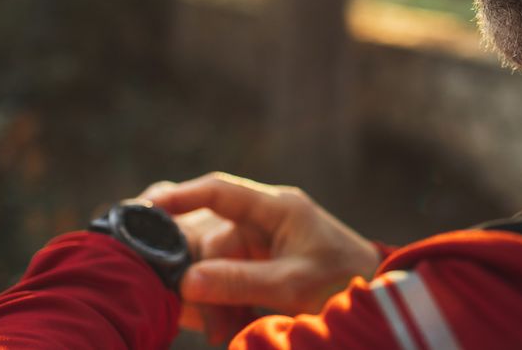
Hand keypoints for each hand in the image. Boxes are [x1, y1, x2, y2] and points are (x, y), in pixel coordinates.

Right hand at [141, 173, 380, 344]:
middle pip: (205, 240)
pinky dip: (216, 309)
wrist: (374, 304)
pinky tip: (222, 328)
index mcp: (276, 208)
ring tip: (222, 330)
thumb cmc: (344, 282)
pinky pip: (217, 285)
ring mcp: (253, 247)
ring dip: (208, 301)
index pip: (219, 191)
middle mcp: (259, 222)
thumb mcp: (294, 285)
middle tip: (204, 320)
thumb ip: (242, 281)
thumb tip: (187, 281)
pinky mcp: (250, 272)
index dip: (181, 196)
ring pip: (207, 268)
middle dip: (198, 280)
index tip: (147, 208)